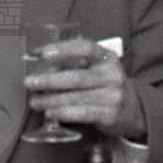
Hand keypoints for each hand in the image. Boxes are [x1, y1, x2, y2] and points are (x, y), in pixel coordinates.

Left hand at [25, 39, 143, 139]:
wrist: (133, 109)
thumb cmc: (106, 86)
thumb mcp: (97, 70)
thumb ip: (74, 65)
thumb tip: (40, 65)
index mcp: (107, 58)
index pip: (86, 48)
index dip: (63, 49)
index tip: (42, 53)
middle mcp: (112, 75)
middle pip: (77, 77)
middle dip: (49, 80)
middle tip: (29, 82)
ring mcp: (113, 95)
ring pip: (76, 97)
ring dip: (51, 100)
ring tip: (35, 101)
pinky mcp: (110, 114)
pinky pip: (83, 113)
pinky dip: (64, 113)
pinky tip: (50, 113)